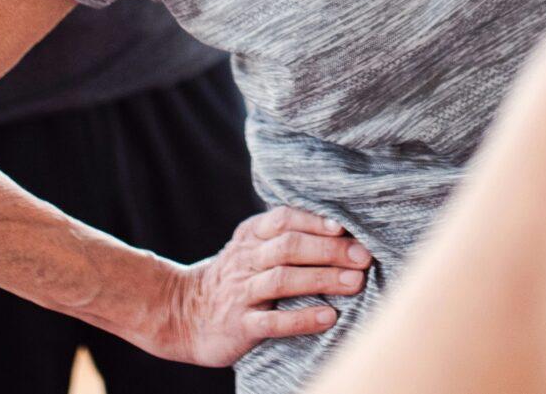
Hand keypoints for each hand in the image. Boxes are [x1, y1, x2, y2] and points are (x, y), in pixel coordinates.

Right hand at [139, 207, 372, 365]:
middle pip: (289, 247)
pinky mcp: (239, 326)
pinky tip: (329, 317)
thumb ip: (286, 236)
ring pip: (282, 280)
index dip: (315, 221)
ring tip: (355, 283)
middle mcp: (244, 260)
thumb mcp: (251, 248)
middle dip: (329, 250)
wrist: (182, 314)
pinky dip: (302, 319)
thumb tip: (344, 230)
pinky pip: (272, 322)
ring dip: (322, 280)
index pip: (283, 219)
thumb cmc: (233, 279)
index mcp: (250, 236)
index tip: (346, 226)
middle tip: (363, 257)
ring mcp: (240, 294)